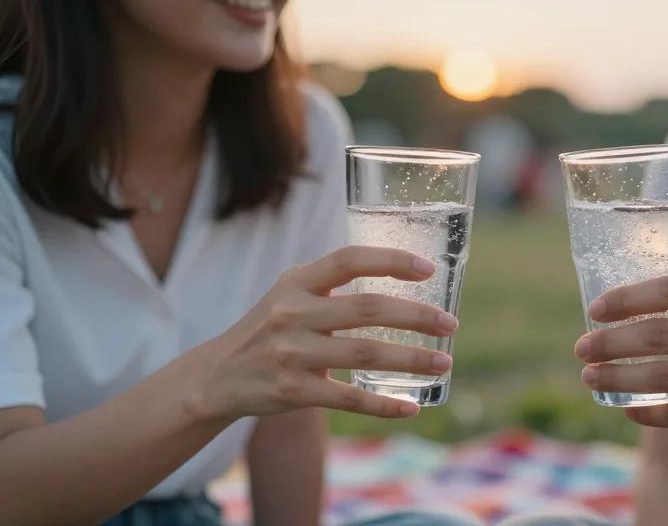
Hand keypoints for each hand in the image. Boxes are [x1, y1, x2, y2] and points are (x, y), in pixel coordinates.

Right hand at [187, 246, 458, 421]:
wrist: (217, 375)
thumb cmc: (270, 329)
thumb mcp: (290, 294)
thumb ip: (333, 284)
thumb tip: (401, 278)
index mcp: (297, 282)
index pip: (349, 260)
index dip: (391, 260)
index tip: (428, 268)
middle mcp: (293, 314)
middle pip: (367, 309)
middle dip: (416, 315)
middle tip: (451, 323)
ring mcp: (292, 353)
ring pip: (365, 354)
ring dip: (412, 359)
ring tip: (444, 362)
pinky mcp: (293, 391)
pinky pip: (349, 399)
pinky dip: (383, 405)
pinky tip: (411, 406)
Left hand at [574, 276, 667, 449]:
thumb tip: (633, 301)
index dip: (628, 298)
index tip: (595, 309)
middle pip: (661, 335)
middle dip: (611, 341)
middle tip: (581, 348)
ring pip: (665, 376)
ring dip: (618, 376)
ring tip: (589, 376)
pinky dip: (648, 412)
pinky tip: (627, 408)